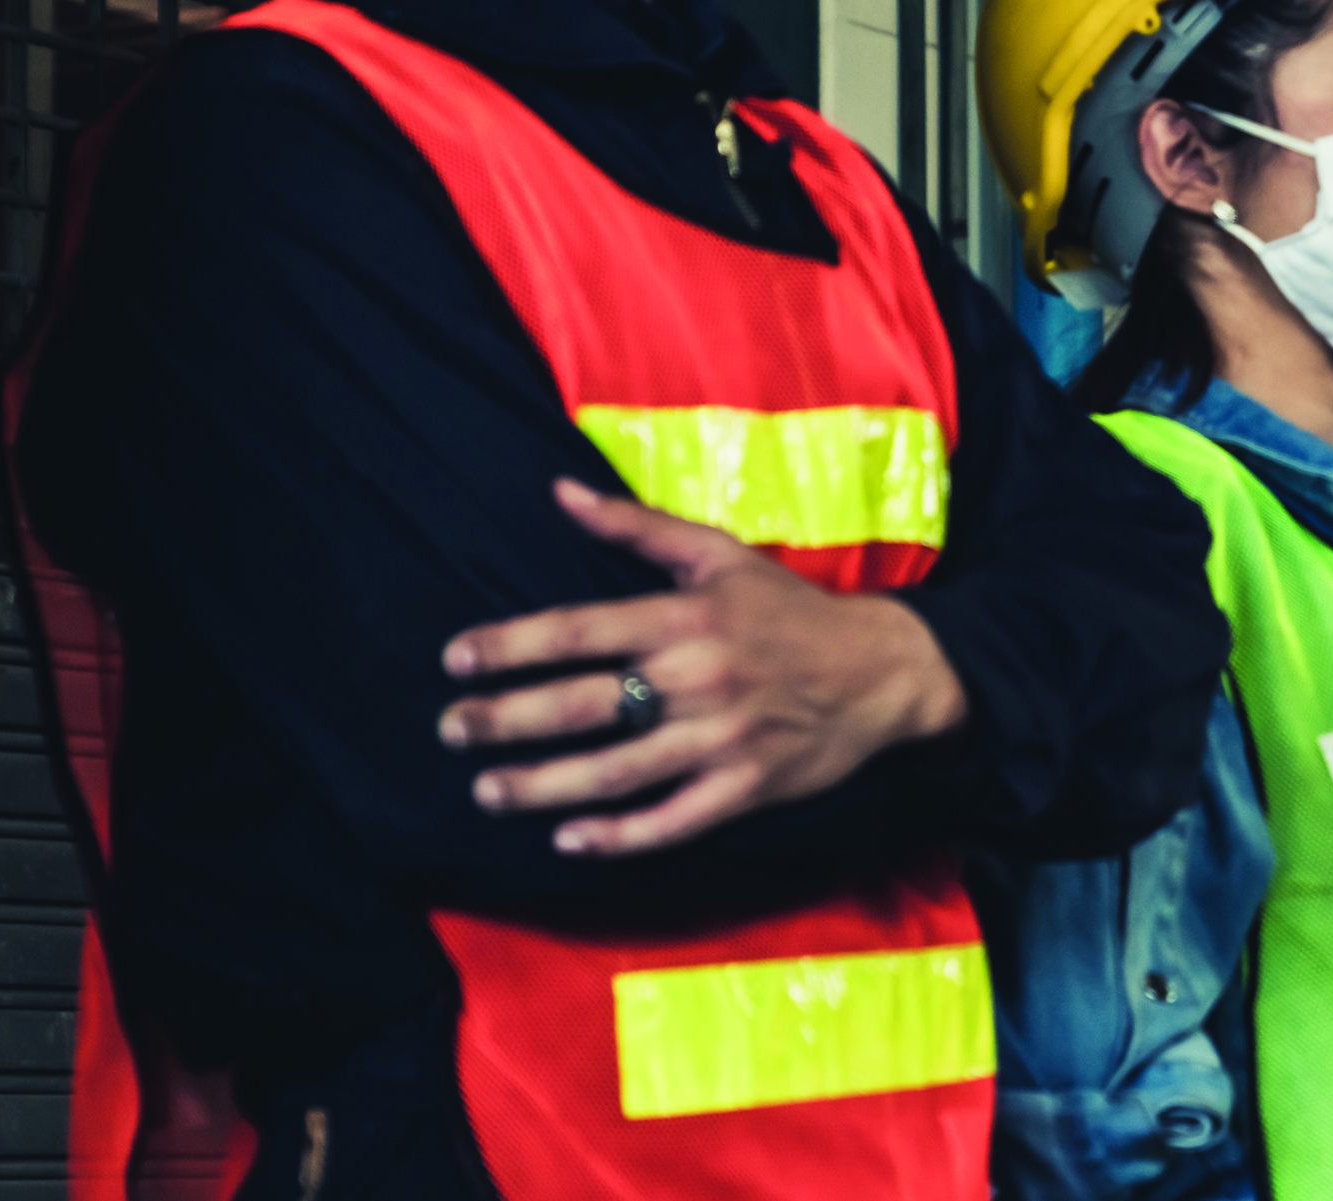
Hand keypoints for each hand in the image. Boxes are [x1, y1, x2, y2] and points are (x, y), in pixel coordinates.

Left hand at [437, 479, 968, 854]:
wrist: (880, 671)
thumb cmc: (788, 609)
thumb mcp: (718, 554)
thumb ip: (634, 525)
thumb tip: (560, 493)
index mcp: (685, 617)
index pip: (576, 631)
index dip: (508, 646)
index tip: (455, 660)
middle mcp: (696, 678)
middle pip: (581, 706)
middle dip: (505, 720)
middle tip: (452, 730)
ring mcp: (720, 739)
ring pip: (615, 772)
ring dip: (542, 785)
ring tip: (488, 790)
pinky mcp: (744, 788)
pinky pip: (670, 821)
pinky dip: (618, 837)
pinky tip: (569, 840)